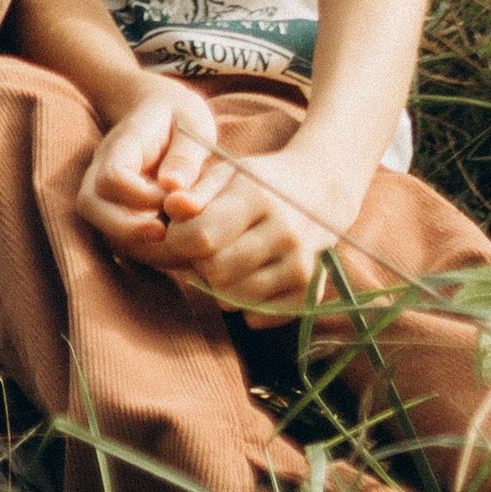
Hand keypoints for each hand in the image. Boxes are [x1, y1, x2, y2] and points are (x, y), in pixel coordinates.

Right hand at [76, 75, 222, 262]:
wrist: (161, 114)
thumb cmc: (179, 117)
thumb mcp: (192, 122)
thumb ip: (186, 154)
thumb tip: (173, 187)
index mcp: (121, 144)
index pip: (111, 175)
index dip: (141, 195)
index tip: (175, 196)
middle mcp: (101, 169)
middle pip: (91, 207)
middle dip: (128, 229)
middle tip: (166, 234)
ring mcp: (105, 193)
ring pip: (102, 228)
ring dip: (139, 244)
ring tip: (178, 244)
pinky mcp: (116, 214)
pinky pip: (120, 240)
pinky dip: (146, 251)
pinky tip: (178, 248)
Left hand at [129, 130, 364, 315]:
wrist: (319, 193)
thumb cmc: (260, 182)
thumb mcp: (228, 174)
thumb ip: (195, 193)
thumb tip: (172, 209)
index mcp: (259, 196)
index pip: (202, 237)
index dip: (178, 239)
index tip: (178, 231)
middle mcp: (284, 233)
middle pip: (216, 272)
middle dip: (199, 263)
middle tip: (204, 247)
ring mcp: (300, 265)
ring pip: (234, 299)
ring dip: (219, 285)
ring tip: (226, 259)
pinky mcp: (307, 293)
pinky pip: (256, 317)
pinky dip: (243, 303)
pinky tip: (247, 276)